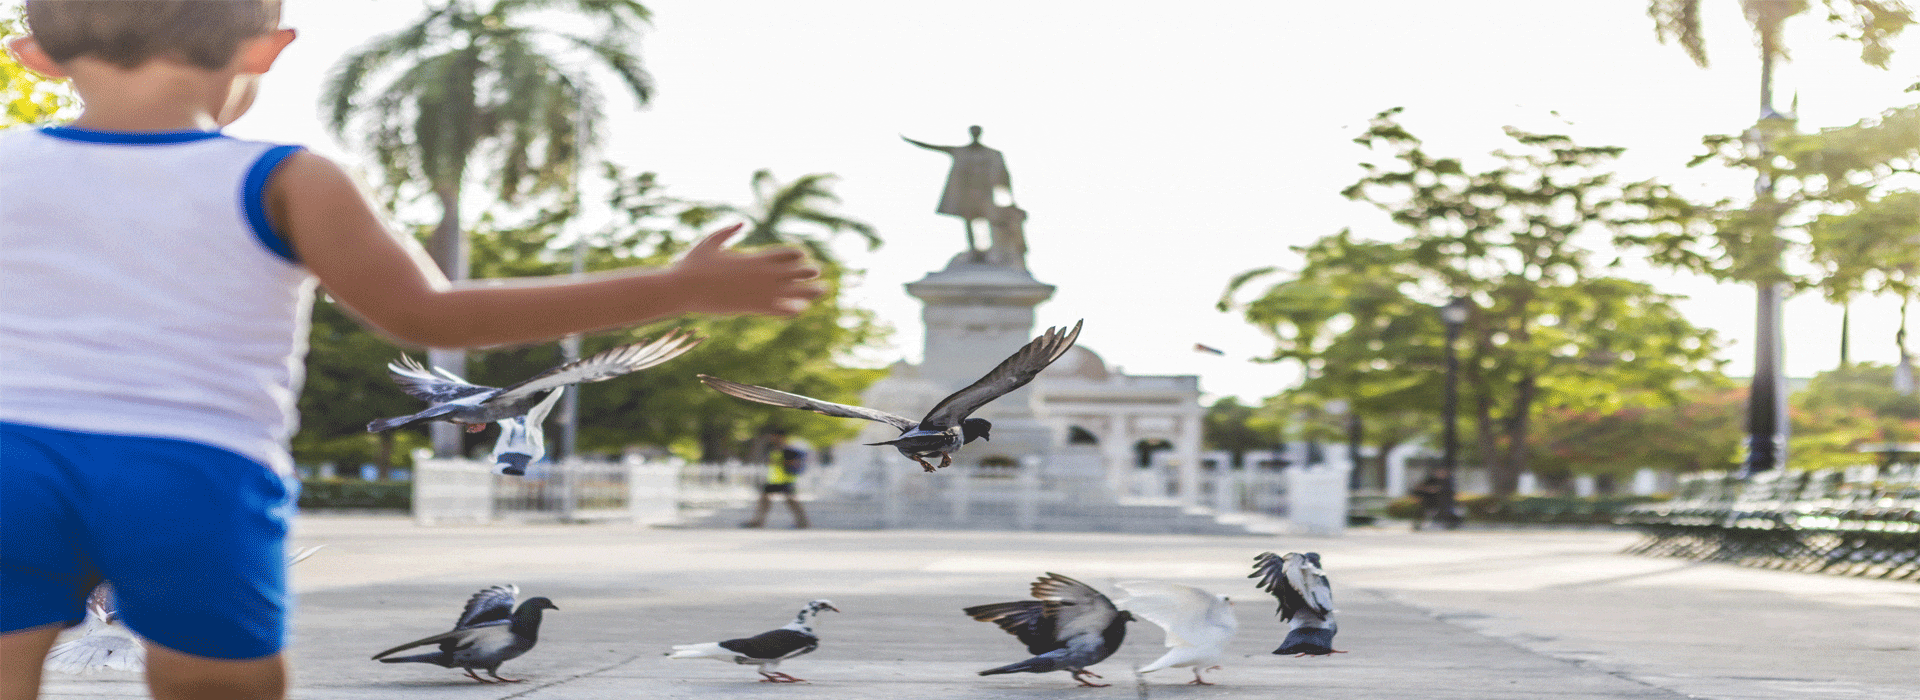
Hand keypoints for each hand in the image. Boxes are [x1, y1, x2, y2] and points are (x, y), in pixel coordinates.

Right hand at [671, 224, 824, 316]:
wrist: (684, 288)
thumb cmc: (693, 264)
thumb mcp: (711, 242)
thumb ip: (728, 231)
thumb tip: (741, 221)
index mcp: (755, 257)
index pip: (788, 254)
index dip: (796, 255)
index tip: (800, 258)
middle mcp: (763, 274)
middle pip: (797, 271)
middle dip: (808, 271)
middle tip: (817, 273)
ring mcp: (760, 292)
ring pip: (795, 292)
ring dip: (810, 291)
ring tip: (824, 290)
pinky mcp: (754, 308)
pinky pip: (781, 310)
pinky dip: (792, 309)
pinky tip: (801, 309)